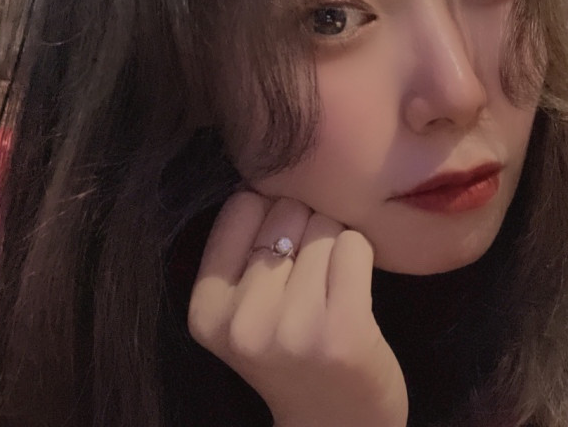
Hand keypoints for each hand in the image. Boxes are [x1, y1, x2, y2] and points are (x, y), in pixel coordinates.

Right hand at [188, 191, 407, 426]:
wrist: (335, 426)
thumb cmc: (291, 352)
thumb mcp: (244, 308)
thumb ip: (245, 246)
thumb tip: (272, 167)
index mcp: (206, 309)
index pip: (242, 205)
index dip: (270, 214)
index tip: (281, 248)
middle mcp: (242, 319)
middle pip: (287, 210)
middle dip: (306, 228)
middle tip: (310, 275)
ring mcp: (293, 327)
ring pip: (325, 225)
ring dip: (336, 244)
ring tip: (330, 288)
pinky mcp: (342, 330)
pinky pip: (355, 244)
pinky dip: (361, 256)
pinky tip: (353, 293)